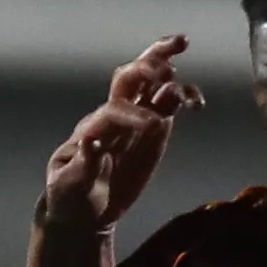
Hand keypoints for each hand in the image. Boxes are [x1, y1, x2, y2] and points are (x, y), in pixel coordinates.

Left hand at [38, 37, 201, 233]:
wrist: (82, 210)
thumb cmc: (69, 197)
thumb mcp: (69, 187)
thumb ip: (83, 164)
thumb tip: (92, 142)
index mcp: (92, 128)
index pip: (114, 110)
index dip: (134, 114)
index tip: (154, 127)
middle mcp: (114, 115)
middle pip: (131, 78)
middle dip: (150, 63)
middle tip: (172, 56)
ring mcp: (135, 119)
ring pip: (153, 86)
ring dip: (172, 76)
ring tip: (192, 91)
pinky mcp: (153, 129)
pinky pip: (169, 105)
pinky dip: (183, 98)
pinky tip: (197, 103)